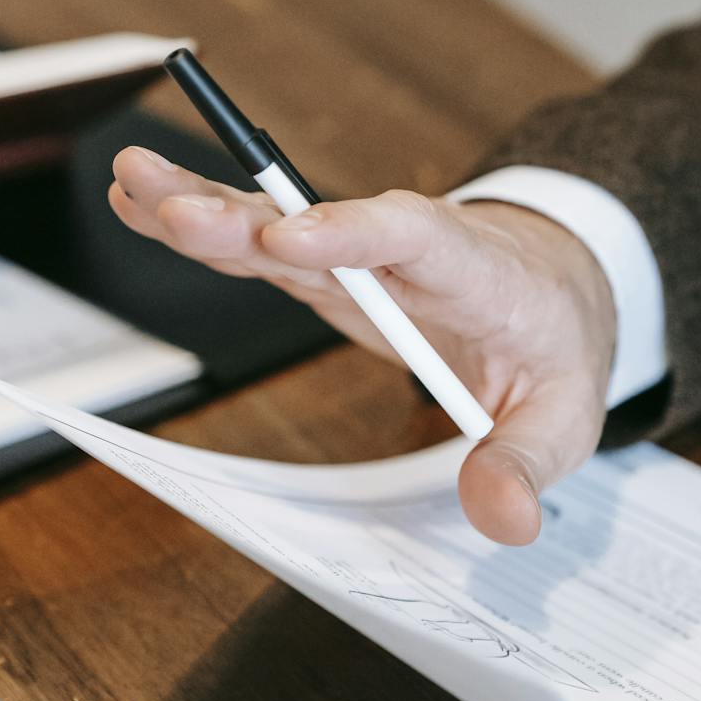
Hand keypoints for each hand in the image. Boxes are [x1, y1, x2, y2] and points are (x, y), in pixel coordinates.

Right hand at [109, 147, 616, 543]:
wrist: (553, 288)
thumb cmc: (555, 344)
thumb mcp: (568, 413)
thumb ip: (529, 462)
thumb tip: (502, 518)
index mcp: (478, 271)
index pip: (419, 239)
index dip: (354, 233)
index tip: (292, 237)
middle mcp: (407, 247)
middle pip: (326, 225)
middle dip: (250, 218)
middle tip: (179, 209)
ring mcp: (358, 254)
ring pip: (278, 226)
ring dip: (206, 206)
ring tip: (133, 182)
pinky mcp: (325, 268)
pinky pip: (260, 247)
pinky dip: (204, 229)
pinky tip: (142, 207)